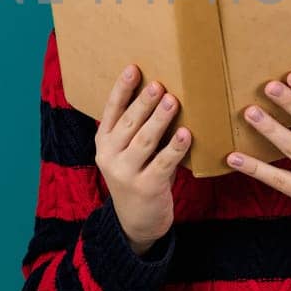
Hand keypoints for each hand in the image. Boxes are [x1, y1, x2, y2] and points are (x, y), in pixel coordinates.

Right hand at [96, 63, 188, 255]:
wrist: (136, 222)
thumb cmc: (138, 175)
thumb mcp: (128, 152)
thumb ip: (136, 130)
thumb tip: (163, 94)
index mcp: (103, 142)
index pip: (111, 110)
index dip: (122, 89)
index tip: (134, 68)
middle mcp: (109, 156)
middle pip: (128, 123)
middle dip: (144, 102)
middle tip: (159, 84)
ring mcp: (125, 173)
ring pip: (144, 141)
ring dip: (160, 120)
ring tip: (173, 101)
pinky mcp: (146, 187)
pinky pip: (163, 163)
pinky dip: (175, 148)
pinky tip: (186, 134)